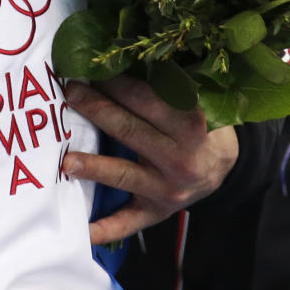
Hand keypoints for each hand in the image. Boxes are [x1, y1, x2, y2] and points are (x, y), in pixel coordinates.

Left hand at [61, 75, 238, 245]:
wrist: (224, 167)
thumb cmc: (197, 124)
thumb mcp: (191, 101)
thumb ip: (162, 85)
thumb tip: (119, 57)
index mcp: (191, 124)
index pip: (146, 99)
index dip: (115, 83)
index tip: (89, 69)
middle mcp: (181, 158)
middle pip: (130, 131)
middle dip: (96, 110)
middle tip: (70, 93)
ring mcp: (169, 188)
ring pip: (125, 175)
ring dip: (94, 167)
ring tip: (65, 161)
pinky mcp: (158, 211)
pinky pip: (129, 222)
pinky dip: (106, 229)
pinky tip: (83, 231)